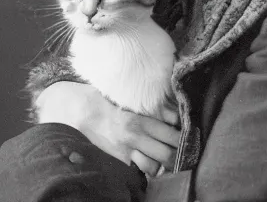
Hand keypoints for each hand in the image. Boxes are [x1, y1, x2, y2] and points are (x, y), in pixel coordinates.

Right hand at [36, 81, 179, 175]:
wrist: (77, 111)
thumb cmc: (102, 99)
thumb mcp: (127, 97)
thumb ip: (148, 103)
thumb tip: (168, 109)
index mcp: (140, 118)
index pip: (170, 132)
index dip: (183, 137)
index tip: (189, 136)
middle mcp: (135, 135)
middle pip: (167, 152)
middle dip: (178, 154)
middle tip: (185, 151)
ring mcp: (125, 150)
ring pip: (154, 165)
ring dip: (164, 164)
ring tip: (170, 160)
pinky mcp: (116, 159)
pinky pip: (138, 169)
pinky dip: (147, 169)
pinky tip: (152, 164)